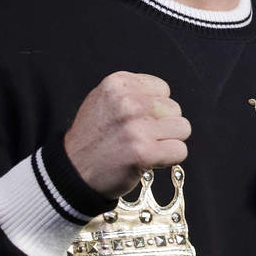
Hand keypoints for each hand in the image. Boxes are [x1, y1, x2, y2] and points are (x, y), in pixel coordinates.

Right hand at [63, 72, 190, 198]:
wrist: (72, 172)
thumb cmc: (92, 139)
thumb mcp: (103, 101)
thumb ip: (133, 93)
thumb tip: (165, 97)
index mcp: (118, 84)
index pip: (163, 89)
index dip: (154, 108)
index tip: (136, 121)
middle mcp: (127, 102)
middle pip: (175, 109)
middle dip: (162, 125)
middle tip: (139, 138)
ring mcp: (136, 127)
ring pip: (182, 129)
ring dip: (168, 141)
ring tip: (144, 147)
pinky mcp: (144, 152)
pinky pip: (180, 151)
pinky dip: (169, 159)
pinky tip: (148, 160)